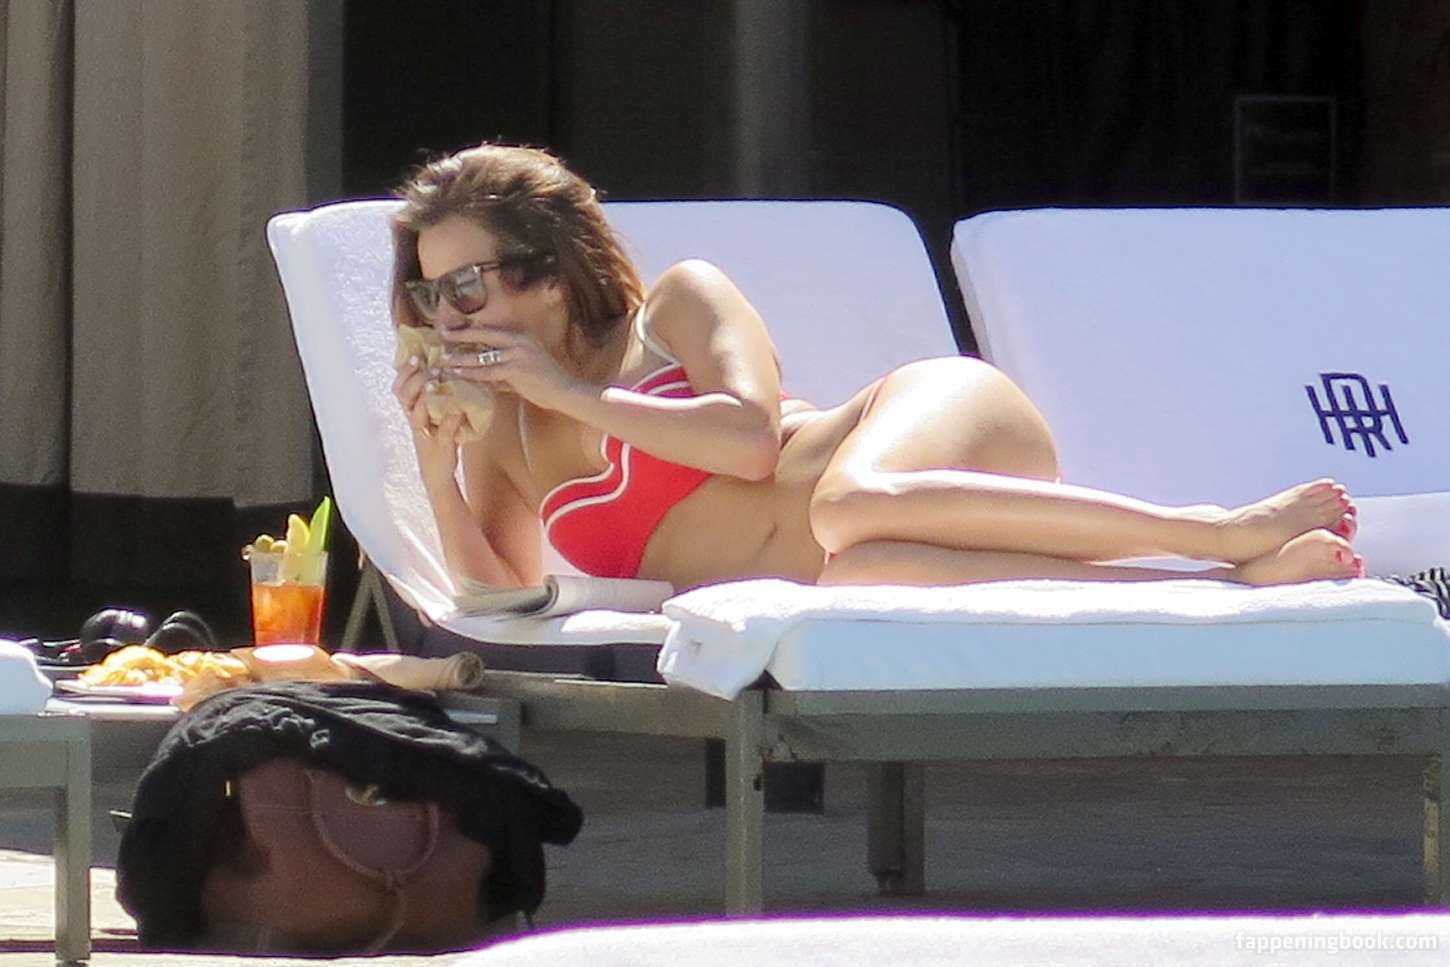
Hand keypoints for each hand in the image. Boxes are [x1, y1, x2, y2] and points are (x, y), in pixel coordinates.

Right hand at [392, 355, 463, 486]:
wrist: (437, 471)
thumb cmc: (437, 437)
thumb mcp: (433, 413)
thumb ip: (435, 393)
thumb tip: (445, 365)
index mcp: (411, 409)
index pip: (398, 386)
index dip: (404, 369)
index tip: (416, 353)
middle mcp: (413, 419)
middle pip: (403, 395)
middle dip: (414, 377)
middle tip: (429, 366)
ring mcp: (425, 433)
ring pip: (417, 412)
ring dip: (425, 395)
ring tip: (436, 381)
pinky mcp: (440, 445)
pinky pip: (444, 432)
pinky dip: (451, 420)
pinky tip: (459, 409)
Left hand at [438, 324, 583, 411]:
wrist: (566, 392)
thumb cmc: (549, 383)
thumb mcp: (528, 369)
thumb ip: (507, 371)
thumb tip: (488, 378)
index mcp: (522, 338)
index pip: (492, 331)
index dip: (471, 330)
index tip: (455, 329)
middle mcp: (519, 342)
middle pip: (484, 336)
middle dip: (461, 336)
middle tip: (441, 336)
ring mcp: (517, 355)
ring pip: (482, 356)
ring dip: (461, 358)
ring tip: (444, 360)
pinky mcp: (515, 371)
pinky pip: (488, 373)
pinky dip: (471, 374)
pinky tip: (459, 375)